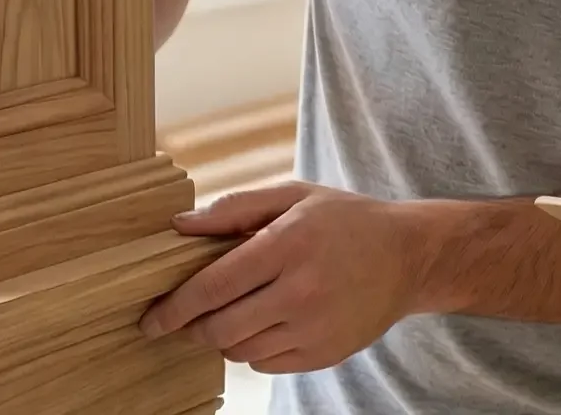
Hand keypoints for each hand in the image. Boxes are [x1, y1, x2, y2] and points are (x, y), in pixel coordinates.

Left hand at [140, 182, 436, 374]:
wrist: (410, 256)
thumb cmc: (347, 221)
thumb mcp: (296, 196)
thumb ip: (235, 208)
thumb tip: (179, 226)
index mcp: (290, 243)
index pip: (214, 285)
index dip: (174, 307)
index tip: (150, 319)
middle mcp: (302, 289)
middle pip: (220, 327)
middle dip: (191, 328)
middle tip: (182, 321)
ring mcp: (315, 326)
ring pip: (239, 349)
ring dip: (223, 337)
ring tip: (234, 313)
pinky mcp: (324, 353)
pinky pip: (265, 364)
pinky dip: (253, 349)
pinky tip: (266, 324)